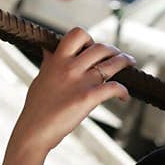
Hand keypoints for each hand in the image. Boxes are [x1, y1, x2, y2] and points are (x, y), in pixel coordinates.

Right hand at [9, 27, 135, 153]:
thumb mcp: (40, 78)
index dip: (89, 38)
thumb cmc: (36, 108)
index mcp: (57, 60)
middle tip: (120, 55)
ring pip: (111, 64)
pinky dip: (123, 91)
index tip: (94, 46)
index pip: (77, 35)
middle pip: (100, 48)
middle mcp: (70, 67)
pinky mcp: (88, 97)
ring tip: (130, 63)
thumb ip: (48, 63)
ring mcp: (80, 82)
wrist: (34, 130)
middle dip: (114, 50)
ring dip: (124, 62)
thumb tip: (49, 51)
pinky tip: (124, 96)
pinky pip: (113, 87)